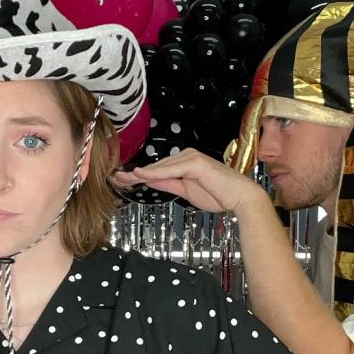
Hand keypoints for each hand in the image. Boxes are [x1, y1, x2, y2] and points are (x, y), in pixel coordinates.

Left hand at [113, 147, 260, 214]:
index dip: (138, 174)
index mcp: (184, 162)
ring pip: (161, 167)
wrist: (239, 197)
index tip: (121, 179)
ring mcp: (191, 157)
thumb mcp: (184, 191)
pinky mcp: (195, 162)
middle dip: (134, 174)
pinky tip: (141, 175)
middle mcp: (186, 156)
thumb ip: (167, 183)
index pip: (157, 169)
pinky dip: (156, 172)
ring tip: (123, 178)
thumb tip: (148, 180)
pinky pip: (171, 169)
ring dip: (141, 173)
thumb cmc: (217, 194)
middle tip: (114, 178)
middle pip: (155, 166)